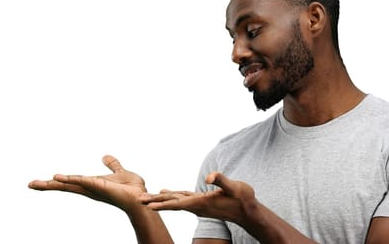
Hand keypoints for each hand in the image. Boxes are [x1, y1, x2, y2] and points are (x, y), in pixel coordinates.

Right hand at [29, 155, 146, 211]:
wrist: (141, 196)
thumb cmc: (131, 188)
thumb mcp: (119, 172)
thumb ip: (113, 165)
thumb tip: (104, 156)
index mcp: (91, 184)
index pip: (69, 182)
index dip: (54, 182)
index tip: (37, 183)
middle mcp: (89, 188)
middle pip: (65, 186)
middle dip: (47, 186)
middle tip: (30, 184)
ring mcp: (93, 189)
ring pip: (70, 185)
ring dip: (55, 183)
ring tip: (39, 182)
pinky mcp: (99, 187)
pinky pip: (83, 181)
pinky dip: (71, 179)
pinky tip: (58, 177)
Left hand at [139, 172, 256, 224]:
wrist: (248, 212)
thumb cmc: (243, 199)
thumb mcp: (234, 187)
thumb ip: (221, 180)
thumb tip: (209, 176)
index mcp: (202, 202)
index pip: (179, 203)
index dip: (164, 204)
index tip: (149, 206)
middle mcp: (198, 206)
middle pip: (173, 204)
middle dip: (156, 202)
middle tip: (139, 201)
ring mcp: (199, 205)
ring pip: (176, 202)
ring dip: (161, 200)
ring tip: (147, 199)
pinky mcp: (202, 203)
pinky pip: (183, 200)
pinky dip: (172, 197)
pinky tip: (166, 193)